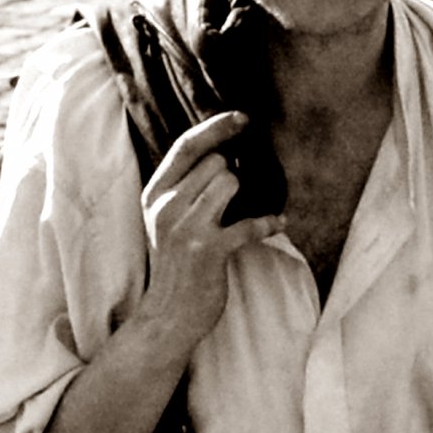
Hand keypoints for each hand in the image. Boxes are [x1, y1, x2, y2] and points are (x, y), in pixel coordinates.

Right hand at [129, 112, 285, 350]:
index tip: (242, 118)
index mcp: (154, 195)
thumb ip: (185, 188)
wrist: (168, 314)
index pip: (185, 147)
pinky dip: (270, 223)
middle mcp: (166, 206)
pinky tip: (278, 225)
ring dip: (246, 198)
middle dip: (233, 175)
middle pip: (215, 163)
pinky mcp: (207, 250)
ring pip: (230, 182)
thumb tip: (223, 155)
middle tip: (234, 199)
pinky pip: (250, 222)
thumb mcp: (167, 220)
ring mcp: (185, 228)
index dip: (215, 128)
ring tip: (243, 215)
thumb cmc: (176, 264)